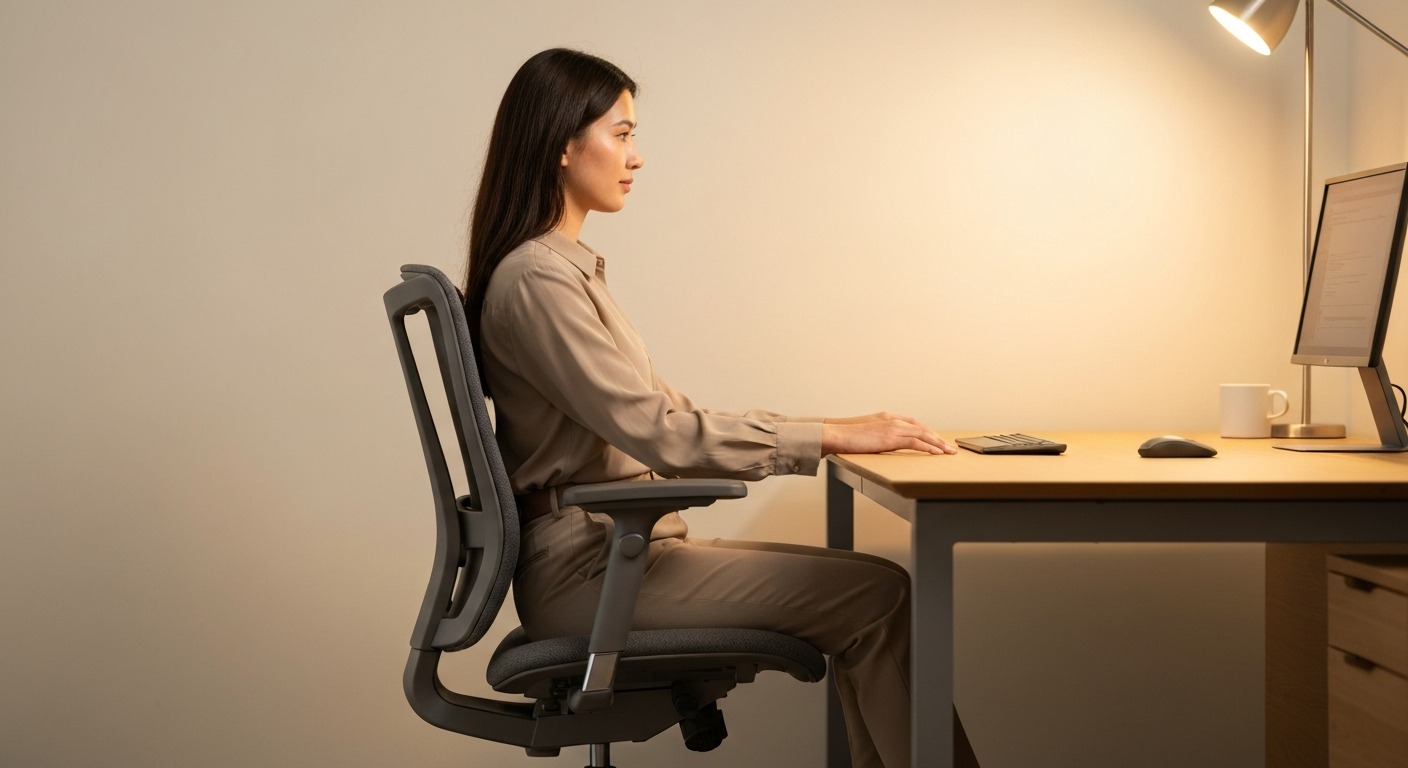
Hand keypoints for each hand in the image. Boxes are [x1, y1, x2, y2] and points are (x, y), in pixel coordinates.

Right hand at [821, 412, 956, 455]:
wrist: (836, 434)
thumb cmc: (846, 437)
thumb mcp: (865, 433)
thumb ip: (877, 435)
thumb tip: (883, 444)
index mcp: (886, 417)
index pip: (913, 423)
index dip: (927, 431)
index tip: (936, 439)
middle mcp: (892, 419)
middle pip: (922, 427)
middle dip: (937, 437)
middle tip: (949, 447)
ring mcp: (893, 427)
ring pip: (923, 434)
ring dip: (938, 443)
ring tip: (949, 451)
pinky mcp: (891, 437)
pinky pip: (916, 442)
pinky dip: (928, 447)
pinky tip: (937, 453)